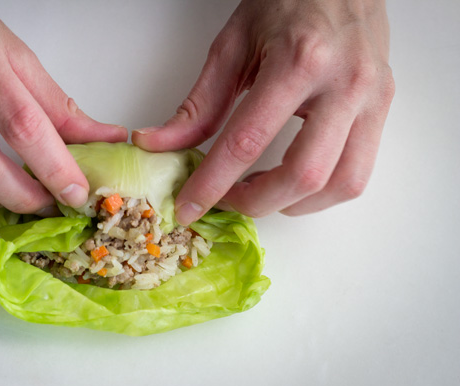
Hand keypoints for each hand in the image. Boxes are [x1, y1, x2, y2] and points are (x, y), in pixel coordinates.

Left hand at [132, 0, 394, 222]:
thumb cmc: (287, 1)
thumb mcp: (232, 46)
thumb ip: (198, 104)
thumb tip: (159, 145)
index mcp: (299, 61)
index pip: (248, 141)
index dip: (213, 183)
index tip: (190, 206)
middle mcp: (344, 83)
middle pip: (302, 175)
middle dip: (256, 202)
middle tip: (226, 200)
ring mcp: (371, 98)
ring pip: (340, 184)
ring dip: (294, 204)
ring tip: (261, 193)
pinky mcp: (384, 108)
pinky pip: (359, 173)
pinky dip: (322, 193)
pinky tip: (293, 182)